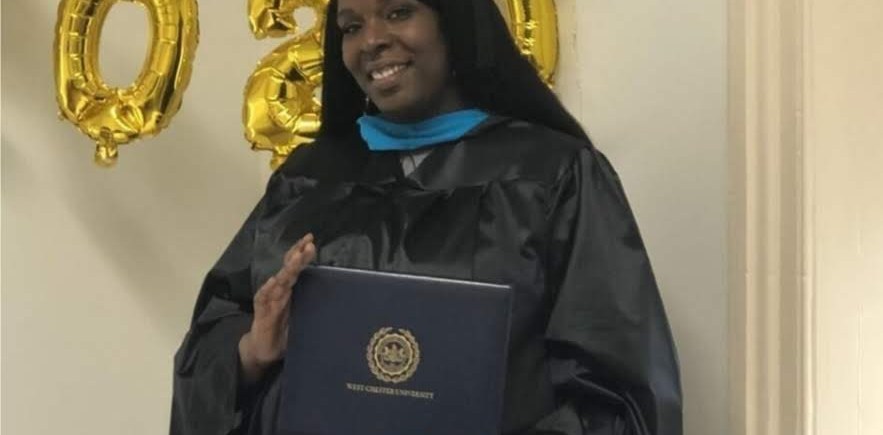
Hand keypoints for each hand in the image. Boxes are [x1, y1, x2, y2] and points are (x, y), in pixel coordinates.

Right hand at [239, 233, 315, 384]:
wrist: (264, 350)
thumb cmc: (286, 332)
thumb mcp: (306, 319)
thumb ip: (317, 309)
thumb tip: (343, 304)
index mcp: (290, 290)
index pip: (296, 267)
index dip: (302, 254)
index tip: (311, 241)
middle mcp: (280, 291)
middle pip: (288, 268)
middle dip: (298, 255)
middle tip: (308, 243)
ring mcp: (270, 300)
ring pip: (279, 280)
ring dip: (287, 269)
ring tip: (296, 258)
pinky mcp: (261, 312)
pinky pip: (263, 298)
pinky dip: (267, 289)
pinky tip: (273, 281)